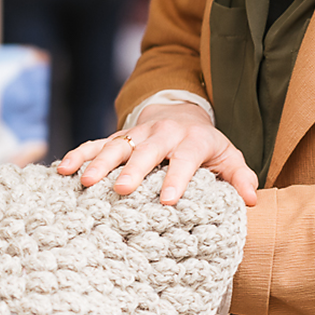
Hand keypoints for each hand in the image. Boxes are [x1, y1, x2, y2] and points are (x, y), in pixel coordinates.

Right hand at [58, 102, 258, 206]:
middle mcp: (162, 135)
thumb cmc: (205, 145)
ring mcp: (136, 135)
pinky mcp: (117, 138)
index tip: (168, 200)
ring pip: (115, 146)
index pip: (185, 159)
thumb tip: (252, 199)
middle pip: (146, 151)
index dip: (177, 178)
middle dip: (132, 170)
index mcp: (191, 141)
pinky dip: (78, 154)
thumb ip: (239, 177)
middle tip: (120, 190)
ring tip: (85, 181)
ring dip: (99, 163)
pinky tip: (62, 169)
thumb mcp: (228, 156)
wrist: (179, 114)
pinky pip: (94, 144)